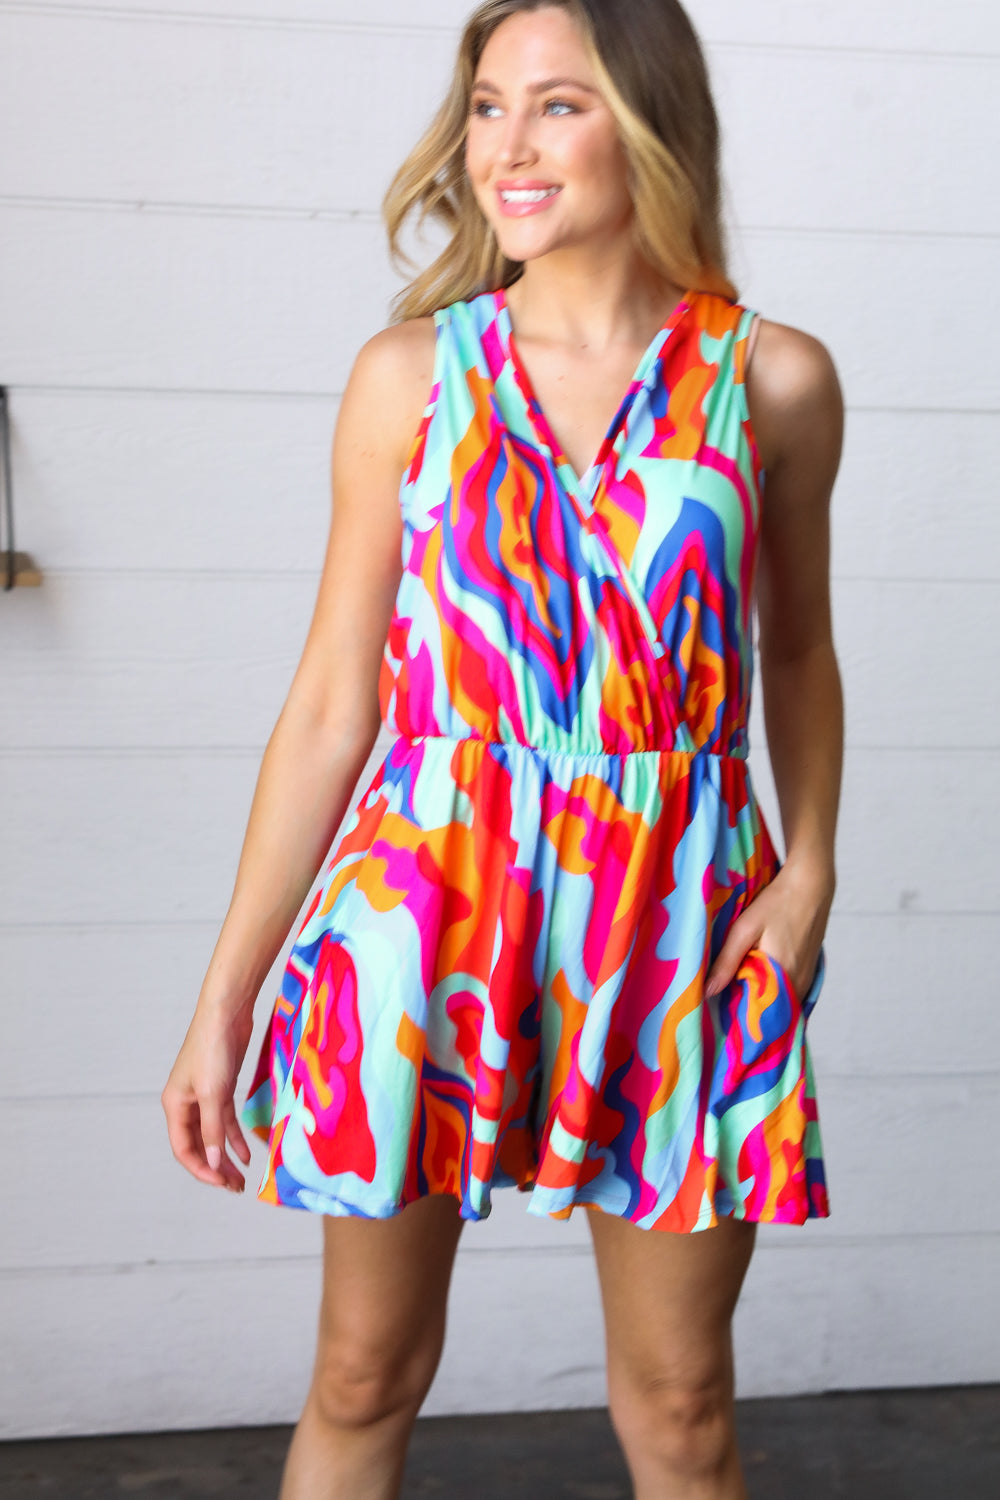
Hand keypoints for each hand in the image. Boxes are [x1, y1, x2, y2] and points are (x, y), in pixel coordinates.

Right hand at [161, 998, 255, 1192]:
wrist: (226, 1013)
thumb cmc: (213, 1049)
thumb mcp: (213, 1093)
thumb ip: (213, 1130)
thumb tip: (214, 1164)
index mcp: (175, 1106)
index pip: (184, 1149)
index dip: (202, 1169)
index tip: (223, 1183)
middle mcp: (186, 1104)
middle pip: (198, 1146)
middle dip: (215, 1168)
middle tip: (234, 1188)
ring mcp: (204, 1096)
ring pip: (213, 1135)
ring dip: (226, 1156)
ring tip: (241, 1179)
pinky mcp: (220, 1088)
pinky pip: (225, 1121)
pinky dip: (235, 1137)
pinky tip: (247, 1154)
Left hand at [704, 865, 830, 1002]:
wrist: (811, 885)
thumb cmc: (778, 903)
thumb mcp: (745, 929)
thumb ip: (726, 962)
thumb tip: (707, 992)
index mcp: (781, 978)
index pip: (756, 1013)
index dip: (736, 1014)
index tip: (718, 1012)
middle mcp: (798, 984)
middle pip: (769, 1011)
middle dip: (747, 1009)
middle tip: (724, 1003)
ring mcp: (807, 979)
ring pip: (780, 1003)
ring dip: (761, 1000)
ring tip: (738, 991)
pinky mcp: (810, 972)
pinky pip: (789, 993)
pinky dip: (774, 992)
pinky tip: (758, 979)